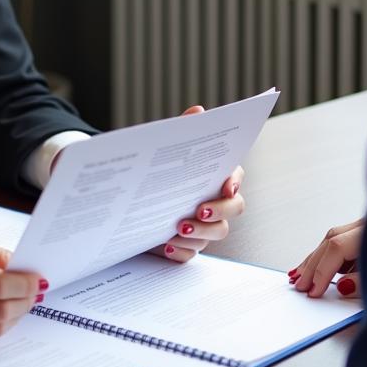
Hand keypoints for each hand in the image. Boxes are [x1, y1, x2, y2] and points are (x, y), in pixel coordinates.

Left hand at [159, 106, 245, 263]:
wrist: (131, 197)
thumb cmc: (157, 171)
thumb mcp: (166, 149)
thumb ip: (183, 131)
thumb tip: (198, 112)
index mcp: (214, 176)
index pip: (235, 177)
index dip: (235, 182)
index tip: (226, 186)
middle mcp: (214, 202)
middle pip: (233, 209)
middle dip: (219, 211)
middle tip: (199, 210)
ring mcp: (203, 226)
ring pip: (215, 234)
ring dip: (199, 233)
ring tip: (176, 228)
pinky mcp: (187, 245)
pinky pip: (191, 254)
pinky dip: (181, 251)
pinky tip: (167, 245)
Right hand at [290, 218, 364, 297]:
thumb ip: (364, 283)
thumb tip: (341, 286)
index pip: (336, 248)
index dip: (322, 272)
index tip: (314, 291)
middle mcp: (365, 225)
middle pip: (330, 242)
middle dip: (312, 266)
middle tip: (300, 284)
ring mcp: (365, 225)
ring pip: (332, 239)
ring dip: (316, 259)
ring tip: (301, 274)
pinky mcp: (366, 230)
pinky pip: (340, 239)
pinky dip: (328, 254)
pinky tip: (321, 265)